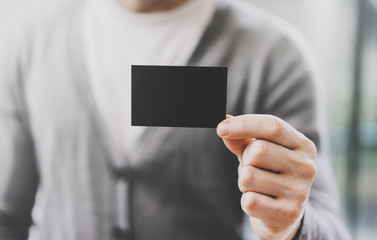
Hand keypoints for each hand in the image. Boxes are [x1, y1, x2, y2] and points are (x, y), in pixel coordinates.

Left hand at [217, 114, 315, 239]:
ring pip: (249, 176)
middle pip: (258, 150)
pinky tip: (261, 202)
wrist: (284, 215)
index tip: (221, 128)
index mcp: (303, 145)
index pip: (272, 126)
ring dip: (244, 182)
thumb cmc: (268, 174)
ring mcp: (300, 192)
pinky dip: (247, 201)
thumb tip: (223, 123)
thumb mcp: (257, 152)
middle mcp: (306, 167)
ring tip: (258, 186)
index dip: (244, 124)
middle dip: (246, 159)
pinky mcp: (288, 213)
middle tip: (253, 167)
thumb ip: (241, 138)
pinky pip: (249, 201)